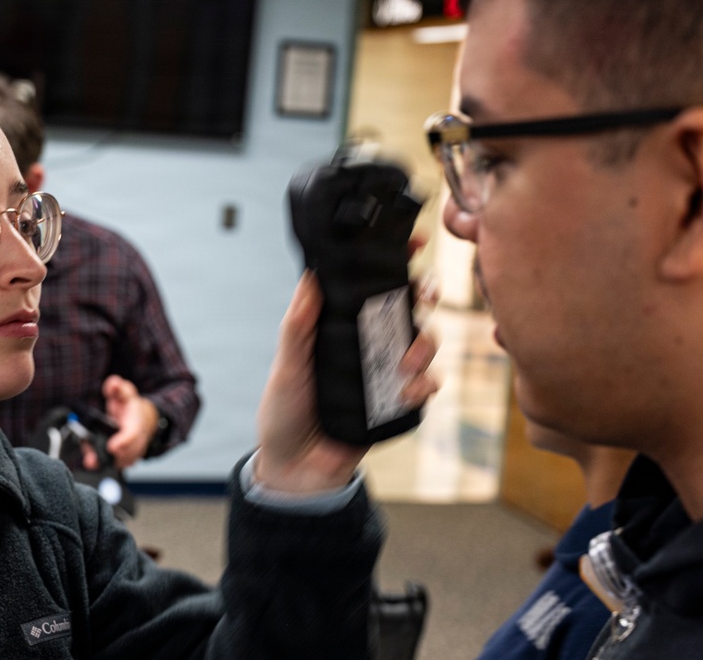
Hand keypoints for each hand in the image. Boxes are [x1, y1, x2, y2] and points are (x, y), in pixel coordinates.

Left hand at [81, 375, 157, 469]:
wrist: (145, 419)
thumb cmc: (132, 407)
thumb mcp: (125, 393)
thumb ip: (118, 388)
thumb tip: (113, 384)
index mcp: (137, 422)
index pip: (134, 434)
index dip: (124, 441)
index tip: (112, 446)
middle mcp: (138, 439)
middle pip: (128, 453)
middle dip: (112, 458)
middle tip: (93, 460)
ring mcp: (134, 450)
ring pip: (123, 462)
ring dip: (106, 463)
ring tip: (90, 462)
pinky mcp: (128, 458)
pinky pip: (118, 465)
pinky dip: (105, 465)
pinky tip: (92, 462)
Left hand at [253, 271, 437, 493]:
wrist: (296, 469)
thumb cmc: (284, 412)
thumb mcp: (287, 364)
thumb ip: (300, 324)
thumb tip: (312, 277)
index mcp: (340, 325)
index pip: (370, 285)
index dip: (394, 260)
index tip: (414, 242)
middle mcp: (368, 342)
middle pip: (409, 306)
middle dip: (424, 294)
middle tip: (422, 295)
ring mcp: (386, 371)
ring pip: (426, 341)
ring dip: (425, 343)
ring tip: (404, 363)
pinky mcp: (398, 402)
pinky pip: (427, 384)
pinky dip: (425, 383)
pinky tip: (409, 391)